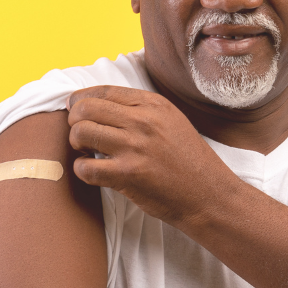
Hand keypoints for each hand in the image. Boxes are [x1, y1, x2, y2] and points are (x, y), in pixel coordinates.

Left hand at [67, 86, 232, 225]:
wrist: (211, 197)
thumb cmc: (192, 164)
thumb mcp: (174, 124)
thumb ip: (142, 111)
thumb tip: (99, 106)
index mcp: (154, 105)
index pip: (101, 91)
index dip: (81, 101)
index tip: (79, 112)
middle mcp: (144, 122)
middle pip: (84, 108)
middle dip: (75, 122)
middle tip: (85, 137)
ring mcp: (136, 148)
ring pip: (80, 133)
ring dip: (78, 145)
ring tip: (91, 153)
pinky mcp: (128, 175)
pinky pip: (85, 167)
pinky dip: (83, 170)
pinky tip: (96, 172)